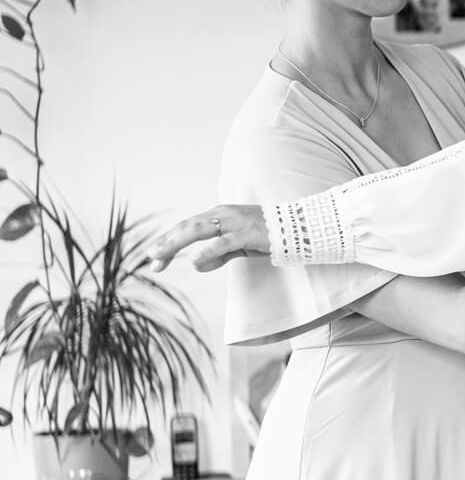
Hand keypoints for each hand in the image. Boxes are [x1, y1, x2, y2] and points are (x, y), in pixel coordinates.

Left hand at [146, 205, 268, 272]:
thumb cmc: (269, 235)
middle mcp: (223, 215)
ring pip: (198, 230)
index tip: (155, 258)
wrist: (299, 228)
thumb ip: (218, 255)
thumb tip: (196, 265)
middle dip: (167, 242)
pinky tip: (193, 260)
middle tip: (151, 258)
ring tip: (160, 256)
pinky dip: (207, 251)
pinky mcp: (248, 233)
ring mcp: (235, 223)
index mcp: (219, 215)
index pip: (187, 227)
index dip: (169, 241)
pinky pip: (223, 242)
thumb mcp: (239, 246)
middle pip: (187, 227)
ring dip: (176, 243)